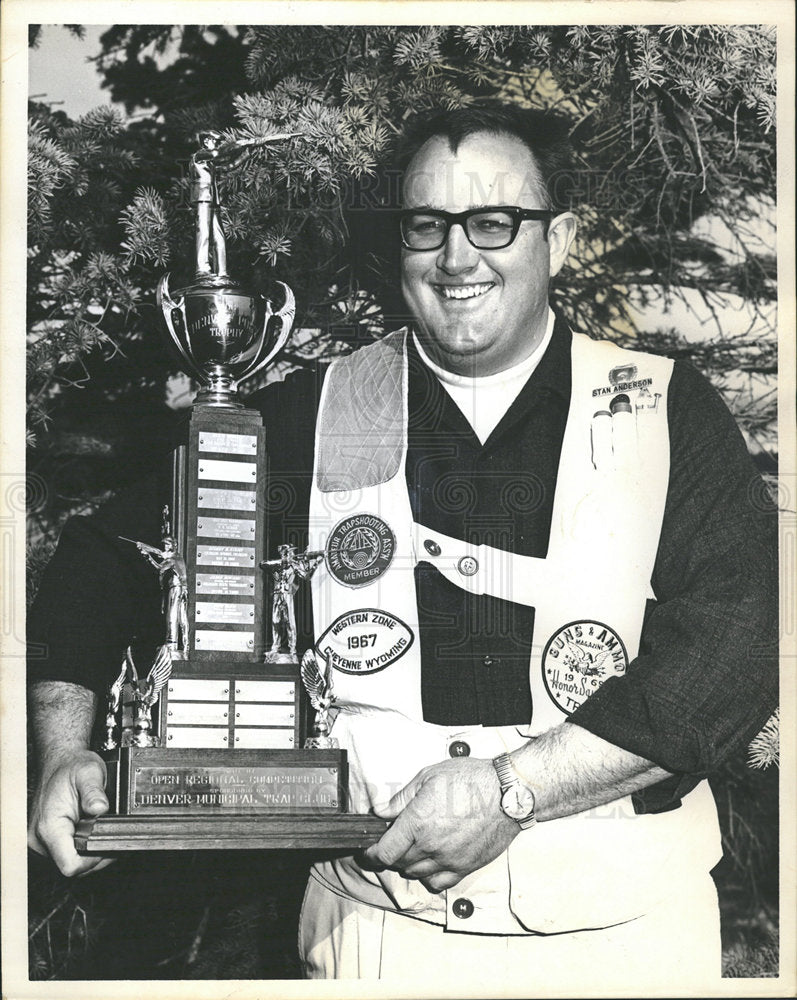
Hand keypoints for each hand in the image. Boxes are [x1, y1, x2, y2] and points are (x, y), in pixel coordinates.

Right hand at [28, 749, 113, 876]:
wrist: (59, 761)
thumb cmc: (71, 767)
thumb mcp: (89, 773)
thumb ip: (95, 793)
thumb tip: (101, 809)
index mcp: (49, 826)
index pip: (70, 864)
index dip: (93, 860)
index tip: (107, 845)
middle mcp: (40, 838)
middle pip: (72, 866)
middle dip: (95, 854)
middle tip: (109, 834)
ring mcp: (41, 841)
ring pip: (70, 861)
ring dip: (89, 850)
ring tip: (99, 830)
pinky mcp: (46, 840)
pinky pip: (67, 852)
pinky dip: (82, 846)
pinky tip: (90, 832)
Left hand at [362, 758, 519, 892]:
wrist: (506, 794)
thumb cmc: (470, 780)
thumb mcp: (429, 777)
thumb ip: (401, 798)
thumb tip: (379, 811)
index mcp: (418, 822)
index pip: (384, 851)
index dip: (371, 854)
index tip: (368, 850)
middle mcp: (431, 846)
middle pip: (398, 863)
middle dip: (391, 853)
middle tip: (394, 839)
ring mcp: (448, 860)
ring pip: (416, 874)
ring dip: (409, 863)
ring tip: (414, 846)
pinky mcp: (464, 868)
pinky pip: (438, 883)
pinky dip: (429, 876)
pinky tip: (430, 861)